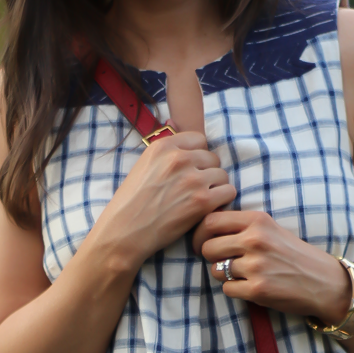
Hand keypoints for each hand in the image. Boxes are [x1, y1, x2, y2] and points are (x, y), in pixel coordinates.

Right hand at [96, 132, 236, 267]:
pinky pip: (228, 192)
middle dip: (207, 173)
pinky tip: (208, 209)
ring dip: (215, 188)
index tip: (190, 170)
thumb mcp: (143, 165)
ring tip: (200, 200)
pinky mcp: (202, 201)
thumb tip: (174, 120)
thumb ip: (164, 149)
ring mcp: (192, 179)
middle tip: (194, 189)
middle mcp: (179, 159)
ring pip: (223, 175)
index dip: (197, 156)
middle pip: (212, 158)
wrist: (124, 232)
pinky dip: (222, 201)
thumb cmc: (131, 202)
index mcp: (163, 146)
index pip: (199, 139)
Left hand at [193, 209, 352, 321]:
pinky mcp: (258, 289)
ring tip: (242, 274)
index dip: (201, 233)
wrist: (324, 282)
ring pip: (215, 270)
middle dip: (210, 257)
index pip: (211, 220)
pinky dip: (235, 290)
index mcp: (258, 220)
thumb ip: (242, 226)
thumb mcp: (271, 229)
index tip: (204, 241)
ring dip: (223, 275)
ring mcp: (257, 265)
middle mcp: (256, 240)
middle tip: (221, 261)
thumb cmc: (294, 255)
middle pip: (208, 247)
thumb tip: (205, 229)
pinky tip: (251, 287)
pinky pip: (227, 289)